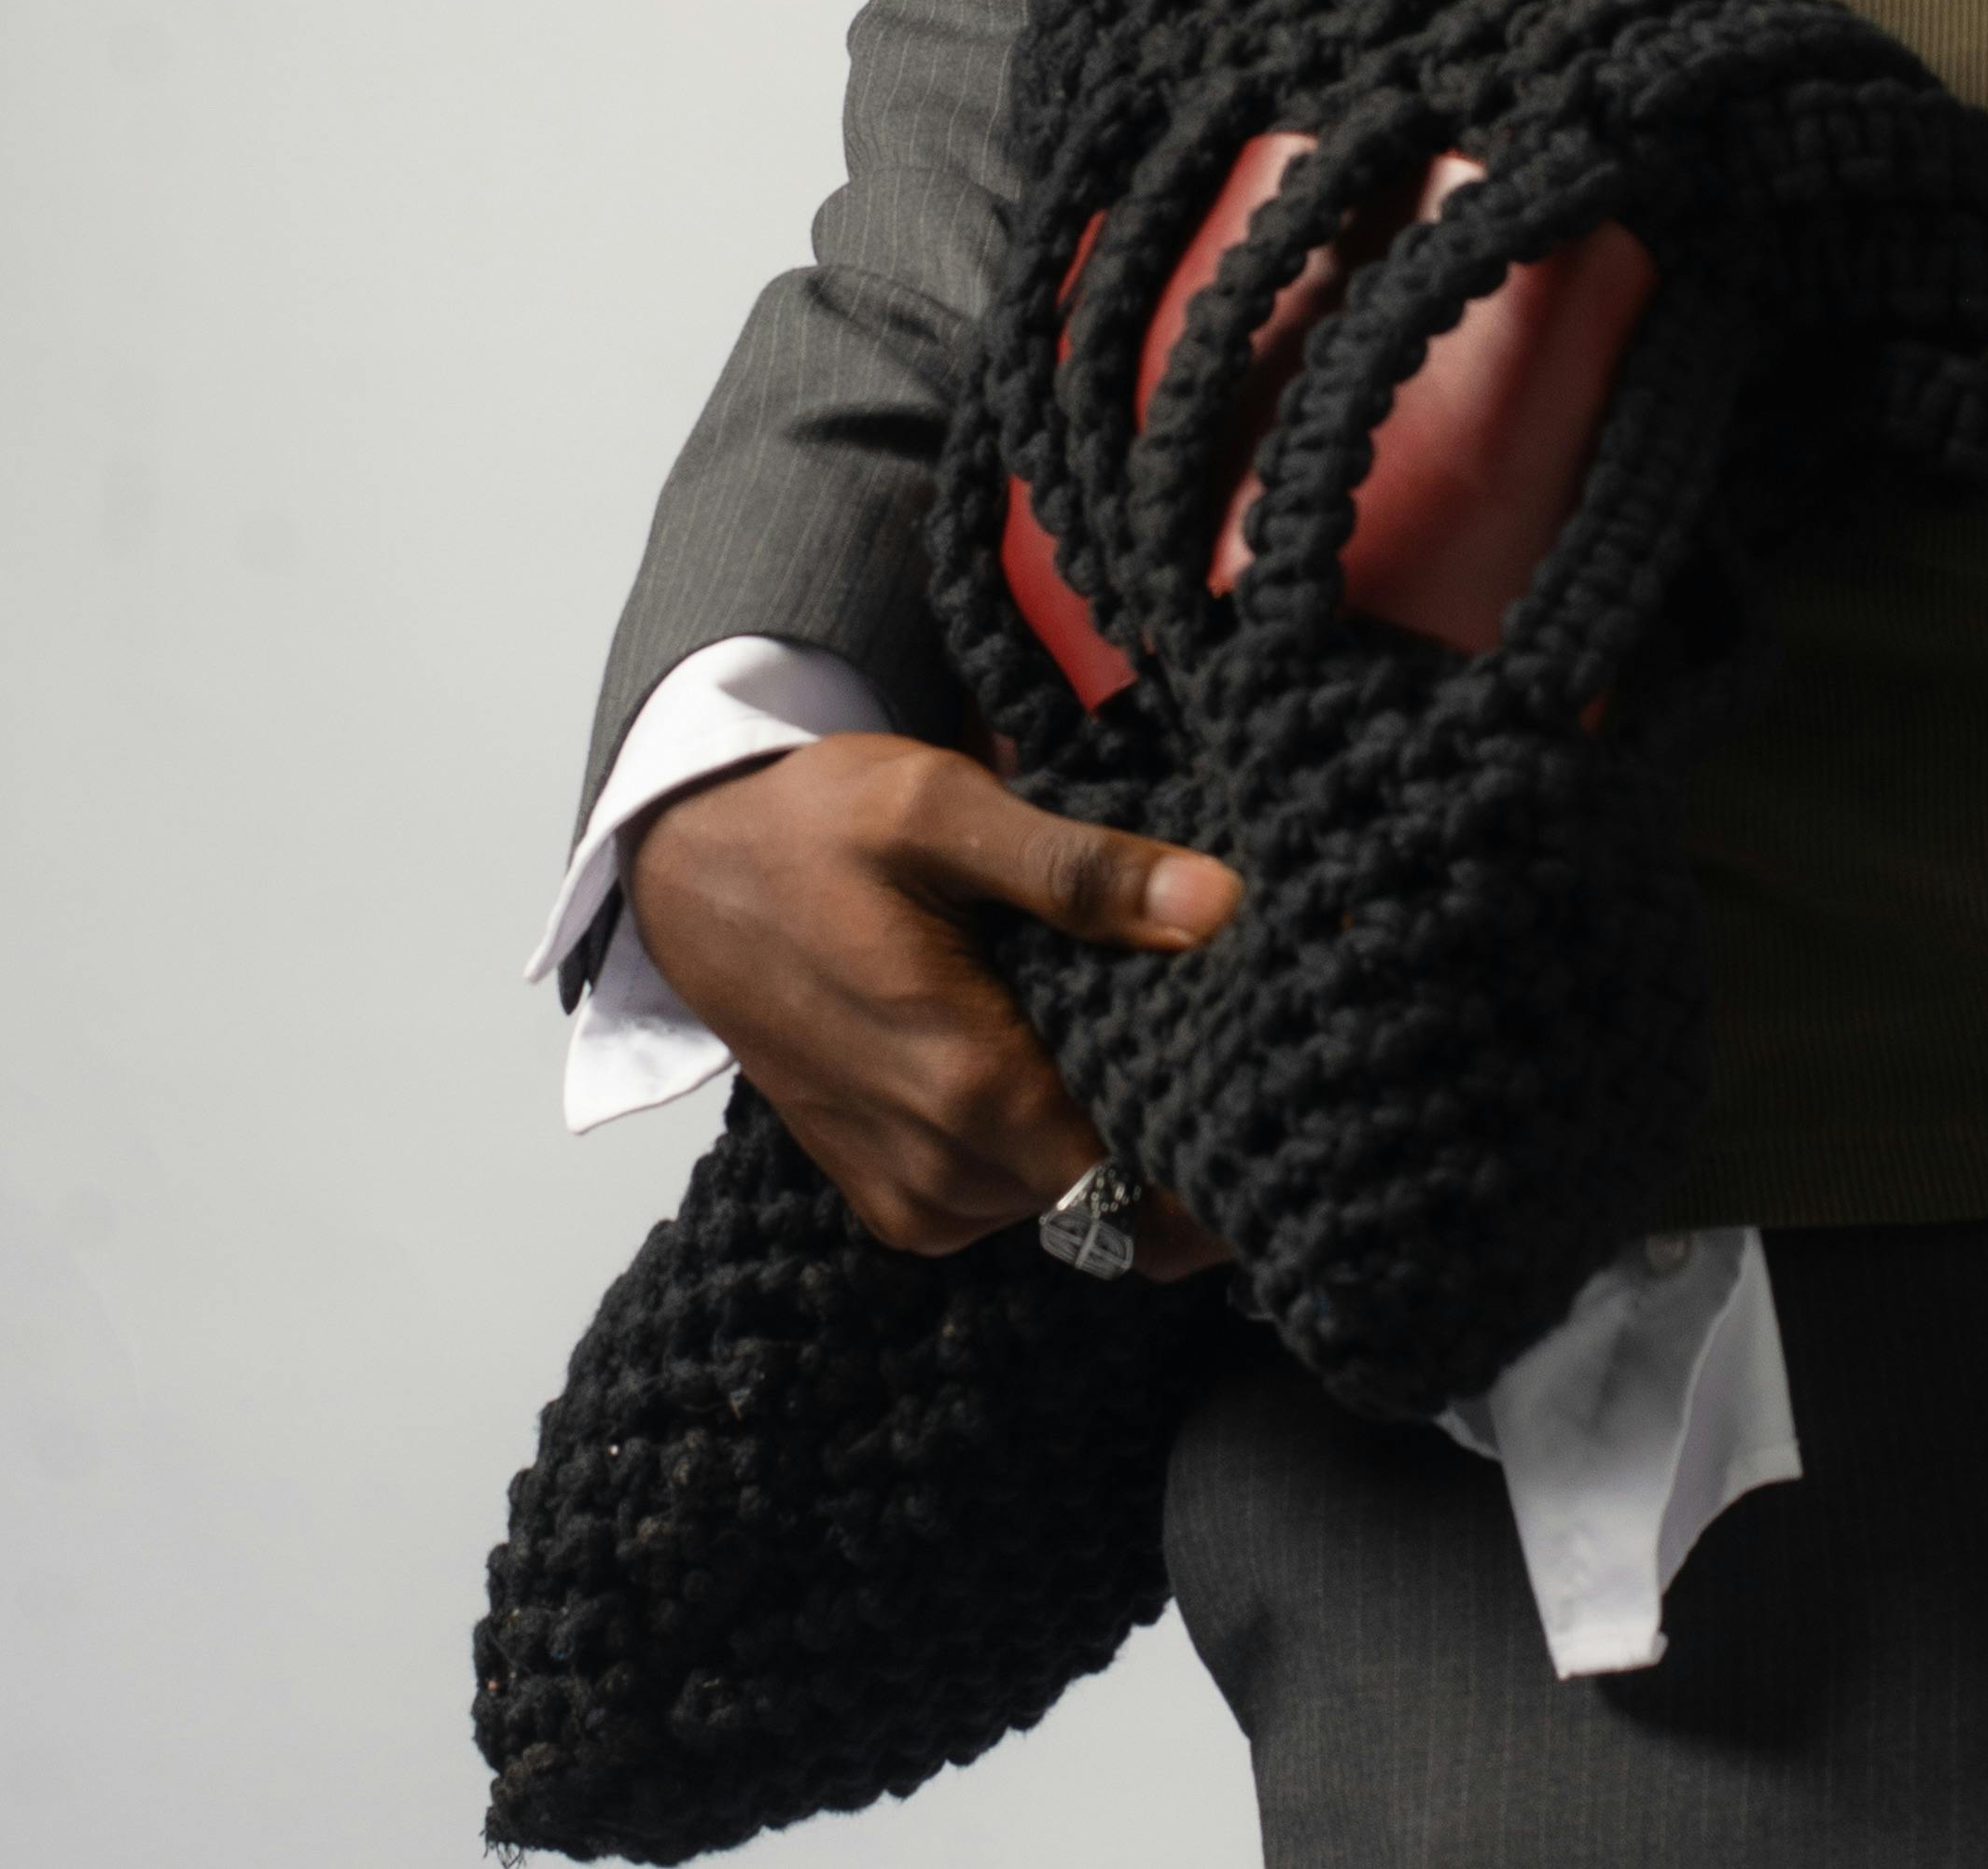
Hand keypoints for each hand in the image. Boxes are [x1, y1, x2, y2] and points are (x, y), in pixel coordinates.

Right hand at [625, 732, 1241, 1273]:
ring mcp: (912, 1196)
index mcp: (968, 1083)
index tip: (1271, 1082)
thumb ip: (1082, 868)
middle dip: (1174, 1123)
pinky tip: (1060, 1049)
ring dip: (1107, 1131)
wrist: (691, 874)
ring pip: (1066, 1202)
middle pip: (1114, 1193)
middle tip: (1222, 1027)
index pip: (1141, 1178)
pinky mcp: (892, 1198)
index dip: (1217, 1139)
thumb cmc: (818, 828)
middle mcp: (941, 1168)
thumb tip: (1219, 902)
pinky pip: (1009, 1200)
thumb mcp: (947, 811)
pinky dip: (1047, 1144)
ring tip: (1134, 1022)